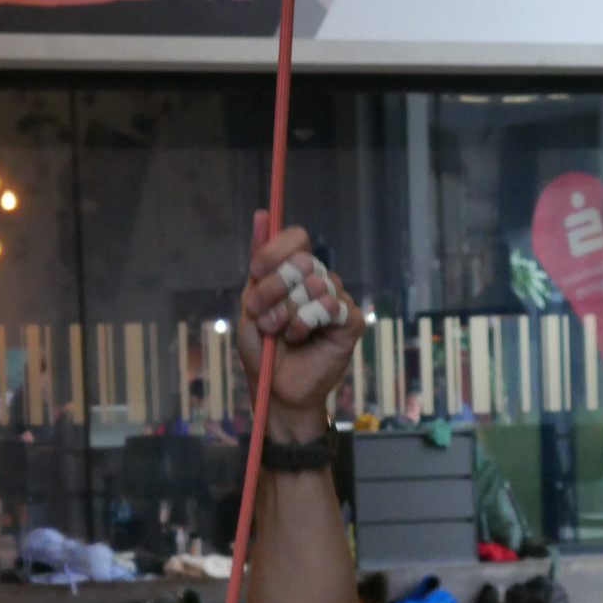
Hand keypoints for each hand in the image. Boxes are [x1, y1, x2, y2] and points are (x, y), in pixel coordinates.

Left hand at [239, 217, 363, 438]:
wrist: (276, 390)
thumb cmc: (263, 351)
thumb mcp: (252, 305)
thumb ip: (259, 263)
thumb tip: (262, 213)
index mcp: (296, 274)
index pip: (297, 239)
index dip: (276, 250)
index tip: (256, 271)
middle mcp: (318, 281)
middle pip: (303, 261)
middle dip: (274, 289)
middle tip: (261, 316)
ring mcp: (336, 300)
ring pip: (315, 284)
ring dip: (286, 312)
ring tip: (279, 333)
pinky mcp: (350, 322)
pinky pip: (330, 306)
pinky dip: (306, 322)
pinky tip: (299, 338)